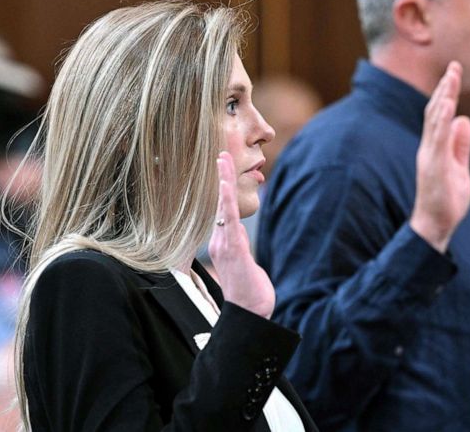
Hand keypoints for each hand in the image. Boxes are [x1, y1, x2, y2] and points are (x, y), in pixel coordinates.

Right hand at [208, 151, 275, 318]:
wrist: (249, 316)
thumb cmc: (249, 294)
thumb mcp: (245, 265)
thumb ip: (240, 248)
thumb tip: (239, 233)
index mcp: (223, 244)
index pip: (222, 210)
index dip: (222, 189)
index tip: (223, 168)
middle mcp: (220, 242)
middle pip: (219, 203)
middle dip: (221, 177)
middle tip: (221, 153)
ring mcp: (225, 245)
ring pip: (222, 207)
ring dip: (223, 182)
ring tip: (223, 160)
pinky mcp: (234, 250)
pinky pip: (229, 220)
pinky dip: (226, 201)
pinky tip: (226, 184)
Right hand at [409, 62, 469, 252]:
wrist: (434, 226)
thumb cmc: (446, 202)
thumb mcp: (459, 168)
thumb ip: (460, 146)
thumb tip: (464, 121)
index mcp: (435, 147)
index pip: (441, 115)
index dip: (448, 94)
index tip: (455, 73)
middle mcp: (429, 147)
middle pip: (435, 111)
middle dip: (445, 88)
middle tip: (454, 66)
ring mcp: (430, 155)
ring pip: (434, 120)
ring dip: (444, 97)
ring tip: (451, 77)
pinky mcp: (433, 165)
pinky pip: (436, 138)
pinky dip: (441, 119)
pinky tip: (448, 104)